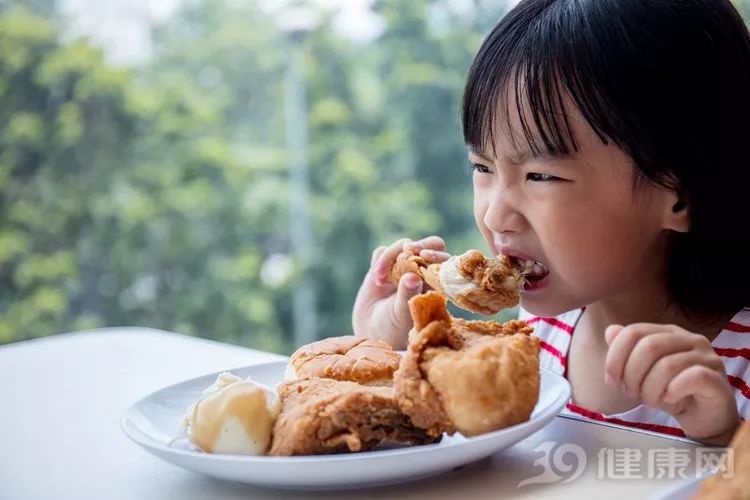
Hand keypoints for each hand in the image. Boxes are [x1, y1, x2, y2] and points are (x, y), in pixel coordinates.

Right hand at [352, 236, 449, 348]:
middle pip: (430, 245)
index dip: (437, 256)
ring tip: (379, 280)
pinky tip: (377, 281)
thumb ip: (407, 295)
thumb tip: (413, 276)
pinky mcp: (384, 263)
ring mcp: (404, 264)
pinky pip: (382, 251)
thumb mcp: (401, 315)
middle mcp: (423, 270)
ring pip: (403, 245)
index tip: (424, 256)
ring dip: (390, 257)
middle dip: (419, 245)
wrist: (372, 330)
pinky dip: (379, 261)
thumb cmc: (394, 328)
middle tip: (407, 249)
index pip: (444, 262)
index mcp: (436, 283)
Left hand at [604, 323, 739, 443]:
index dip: (615, 357)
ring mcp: (707, 357)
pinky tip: (669, 399)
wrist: (703, 419)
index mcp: (668, 332)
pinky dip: (674, 390)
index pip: (634, 332)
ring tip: (651, 401)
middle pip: (648, 346)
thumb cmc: (671, 393)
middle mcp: (689, 339)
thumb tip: (611, 331)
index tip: (611, 380)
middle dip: (631, 374)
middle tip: (632, 393)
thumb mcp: (641, 373)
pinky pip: (692, 377)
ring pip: (667, 365)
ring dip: (650, 388)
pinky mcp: (717, 379)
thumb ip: (626, 352)